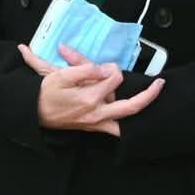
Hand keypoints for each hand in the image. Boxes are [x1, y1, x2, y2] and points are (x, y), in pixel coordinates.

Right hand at [18, 44, 163, 135]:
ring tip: (154, 94)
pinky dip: (126, 124)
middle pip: (130, 106)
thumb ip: (84, 68)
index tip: (105, 65)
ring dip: (139, 106)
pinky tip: (137, 123)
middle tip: (161, 83)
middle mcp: (97, 113)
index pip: (113, 78)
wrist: (33, 113)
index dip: (111, 68)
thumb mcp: (59, 74)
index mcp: (89, 98)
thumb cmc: (45, 93)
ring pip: (124, 119)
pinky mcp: (94, 127)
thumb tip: (105, 69)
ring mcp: (97, 122)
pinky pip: (115, 129)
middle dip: (148, 95)